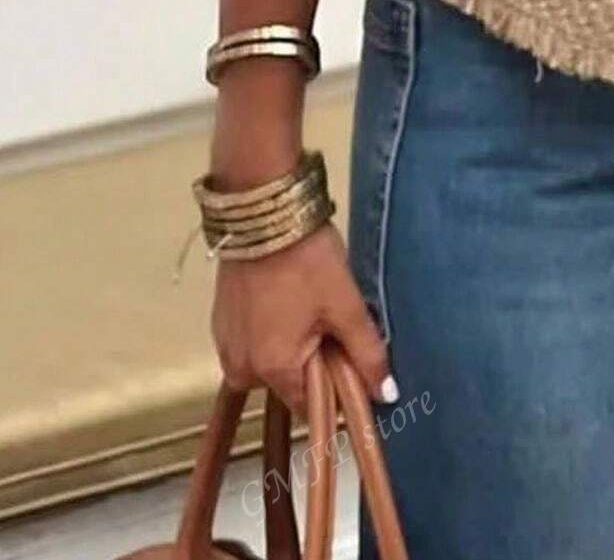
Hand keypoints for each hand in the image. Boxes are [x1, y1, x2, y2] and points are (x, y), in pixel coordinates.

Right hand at [211, 220, 395, 412]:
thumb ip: (367, 353)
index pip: (313, 406)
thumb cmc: (306, 261)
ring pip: (272, 362)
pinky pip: (254, 343)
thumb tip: (386, 395)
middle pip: (291, 383)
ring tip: (309, 304)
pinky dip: (272, 330)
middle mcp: (242, 369)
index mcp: (273, 371)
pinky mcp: (220, 323)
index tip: (351, 356)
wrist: (264, 214)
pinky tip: (287, 299)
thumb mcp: (345, 305)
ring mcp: (226, 345)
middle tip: (331, 319)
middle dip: (315, 361)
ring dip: (293, 345)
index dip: (337, 386)